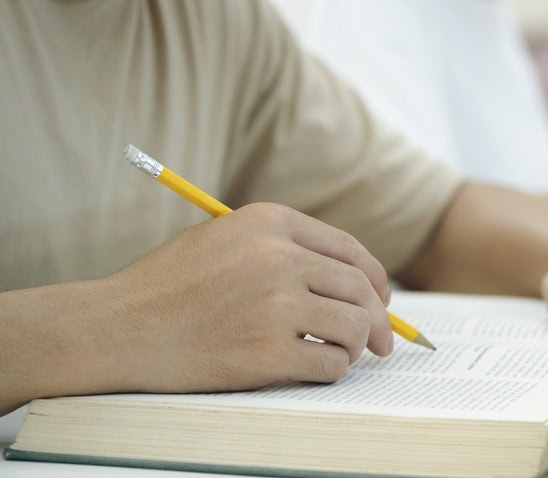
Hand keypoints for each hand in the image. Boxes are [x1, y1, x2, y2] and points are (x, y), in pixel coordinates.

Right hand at [104, 202, 393, 392]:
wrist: (118, 327)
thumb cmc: (169, 286)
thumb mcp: (225, 238)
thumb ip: (283, 247)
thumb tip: (350, 278)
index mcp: (271, 222)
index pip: (349, 250)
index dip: (374, 278)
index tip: (382, 299)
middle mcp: (279, 257)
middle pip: (360, 288)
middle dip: (379, 319)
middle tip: (382, 341)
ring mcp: (276, 305)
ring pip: (354, 327)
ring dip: (355, 346)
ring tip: (339, 353)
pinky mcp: (267, 352)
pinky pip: (330, 363)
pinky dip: (330, 370)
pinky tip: (312, 367)